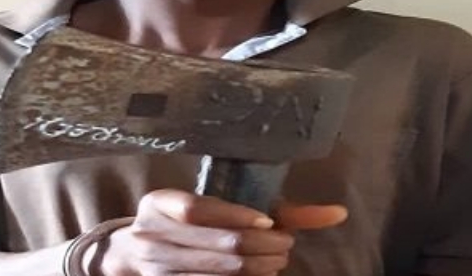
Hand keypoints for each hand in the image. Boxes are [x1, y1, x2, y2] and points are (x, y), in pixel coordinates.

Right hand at [100, 189, 346, 275]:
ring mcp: (155, 268)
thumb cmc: (193, 223)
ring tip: (276, 261)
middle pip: (217, 246)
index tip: (269, 222)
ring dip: (257, 270)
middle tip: (284, 246)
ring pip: (217, 274)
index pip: (197, 210)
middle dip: (260, 249)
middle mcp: (151, 235)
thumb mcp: (217, 205)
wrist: (132, 254)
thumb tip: (339, 213)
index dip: (235, 216)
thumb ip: (275, 208)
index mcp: (160, 203)